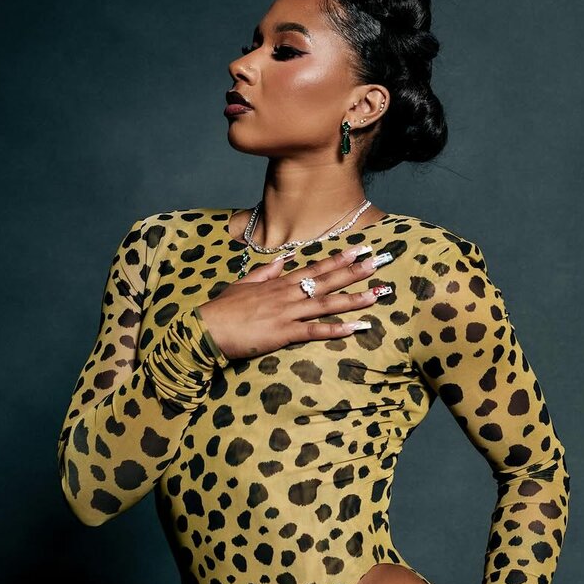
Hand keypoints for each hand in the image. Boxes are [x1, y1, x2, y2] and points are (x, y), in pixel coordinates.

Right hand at [196, 244, 393, 359]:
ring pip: (325, 303)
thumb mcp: (243, 285)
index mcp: (278, 283)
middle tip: (378, 262)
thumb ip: (265, 272)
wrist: (205, 330)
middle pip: (326, 281)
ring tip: (377, 294)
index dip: (338, 259)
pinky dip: (336, 329)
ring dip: (353, 299)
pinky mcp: (282, 333)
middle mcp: (286, 294)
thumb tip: (283, 260)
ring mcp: (285, 313)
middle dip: (354, 271)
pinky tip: (355, 327)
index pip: (314, 267)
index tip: (358, 249)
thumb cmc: (221, 310)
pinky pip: (314, 331)